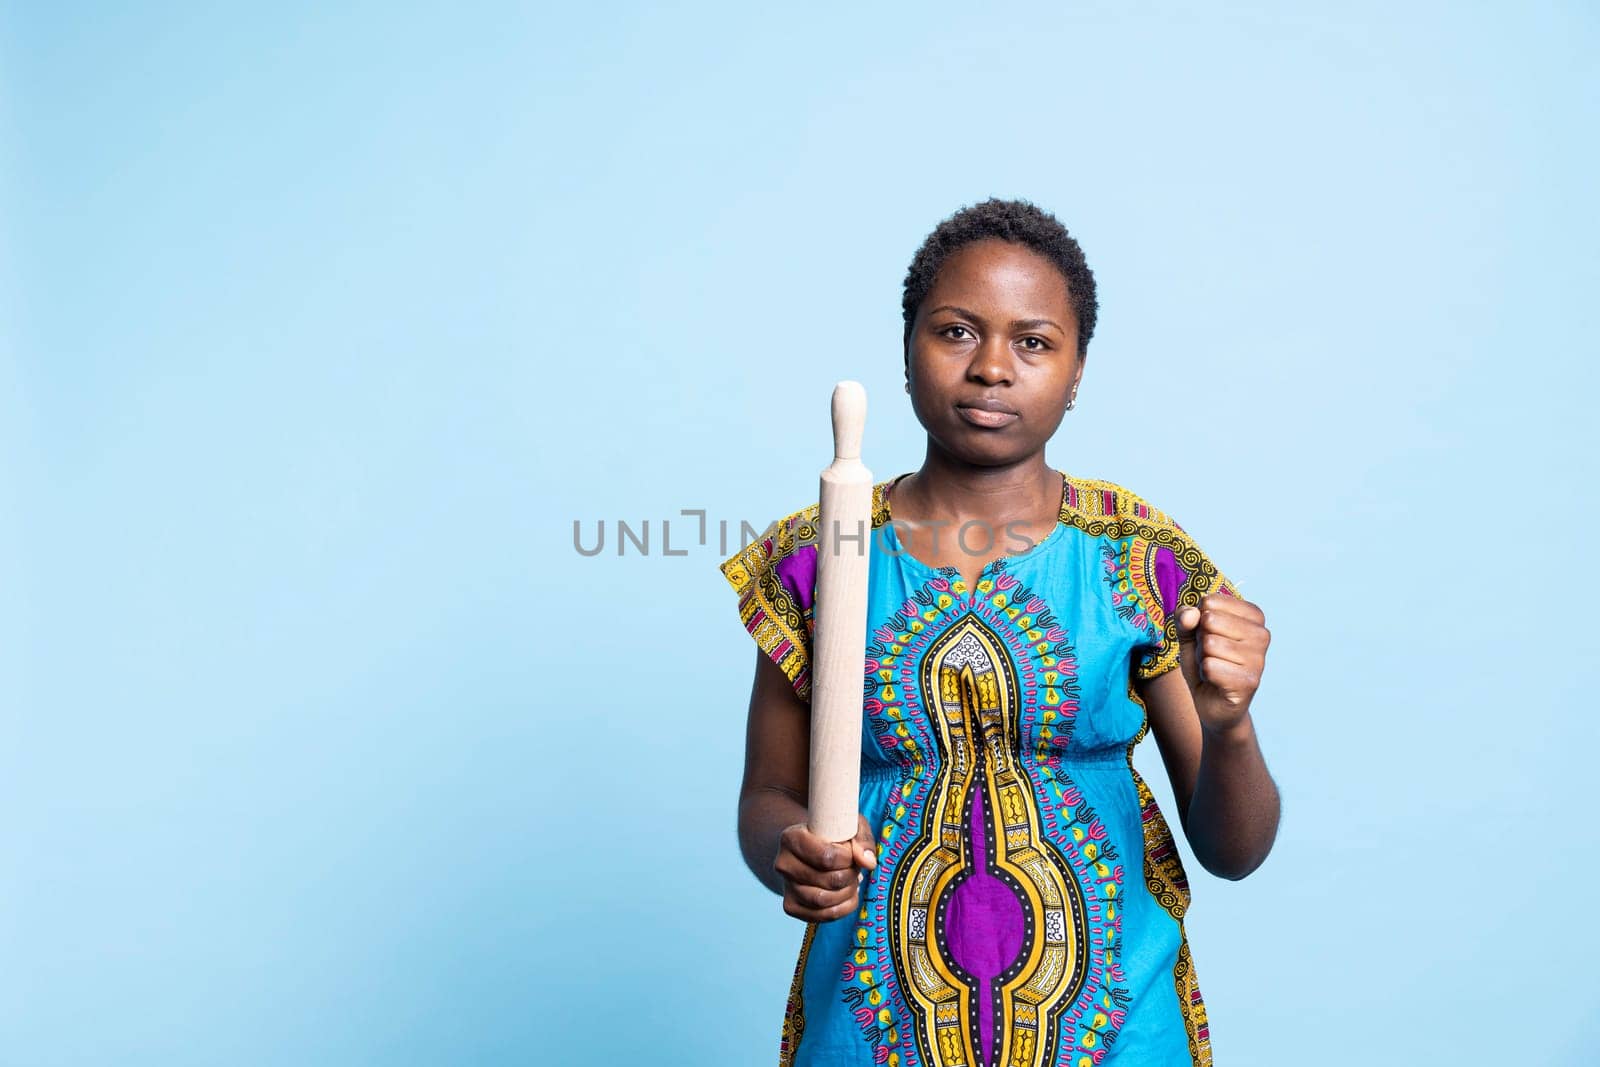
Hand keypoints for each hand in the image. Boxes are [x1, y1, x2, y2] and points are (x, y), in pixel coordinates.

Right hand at [773, 813, 877, 921]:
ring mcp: (786, 887)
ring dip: (847, 892)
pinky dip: (843, 908)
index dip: (848, 859)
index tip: (851, 853)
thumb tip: (868, 863)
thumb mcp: (847, 825)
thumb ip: (862, 840)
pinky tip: (847, 894)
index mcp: (791, 838)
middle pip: (828, 880)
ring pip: (824, 900)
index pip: (826, 857)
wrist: (805, 850)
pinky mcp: (791, 906)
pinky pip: (822, 916)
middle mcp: (783, 864)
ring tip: (852, 881)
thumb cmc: (828, 835)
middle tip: (854, 868)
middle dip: (850, 876)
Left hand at [1176, 593, 1270, 736]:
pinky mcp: (1250, 682)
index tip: (1208, 635)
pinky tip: (1215, 681)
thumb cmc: (1204, 663)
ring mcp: (1259, 659)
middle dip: (1200, 640)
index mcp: (1253, 616)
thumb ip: (1185, 619)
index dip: (1198, 620)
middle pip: (1210, 620)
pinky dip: (1204, 674)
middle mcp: (1262, 635)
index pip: (1211, 602)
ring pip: (1210, 644)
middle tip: (1209, 655)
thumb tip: (1190, 614)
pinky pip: (1210, 667)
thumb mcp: (1189, 636)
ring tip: (1213, 668)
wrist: (1212, 704)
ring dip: (1202, 658)